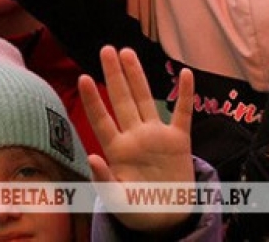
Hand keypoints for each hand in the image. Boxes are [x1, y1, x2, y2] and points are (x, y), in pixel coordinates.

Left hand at [81, 46, 195, 234]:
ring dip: (138, 77)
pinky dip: (185, 95)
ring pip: (146, 99)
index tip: (83, 77)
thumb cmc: (137, 210)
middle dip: (114, 75)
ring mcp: (157, 136)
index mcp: (117, 151)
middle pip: (123, 100)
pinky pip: (183, 113)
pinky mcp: (179, 141)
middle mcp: (135, 137)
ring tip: (128, 52)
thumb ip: (104, 181)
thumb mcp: (117, 200)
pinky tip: (185, 74)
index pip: (102, 119)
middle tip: (106, 50)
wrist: (166, 218)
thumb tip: (92, 158)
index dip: (93, 100)